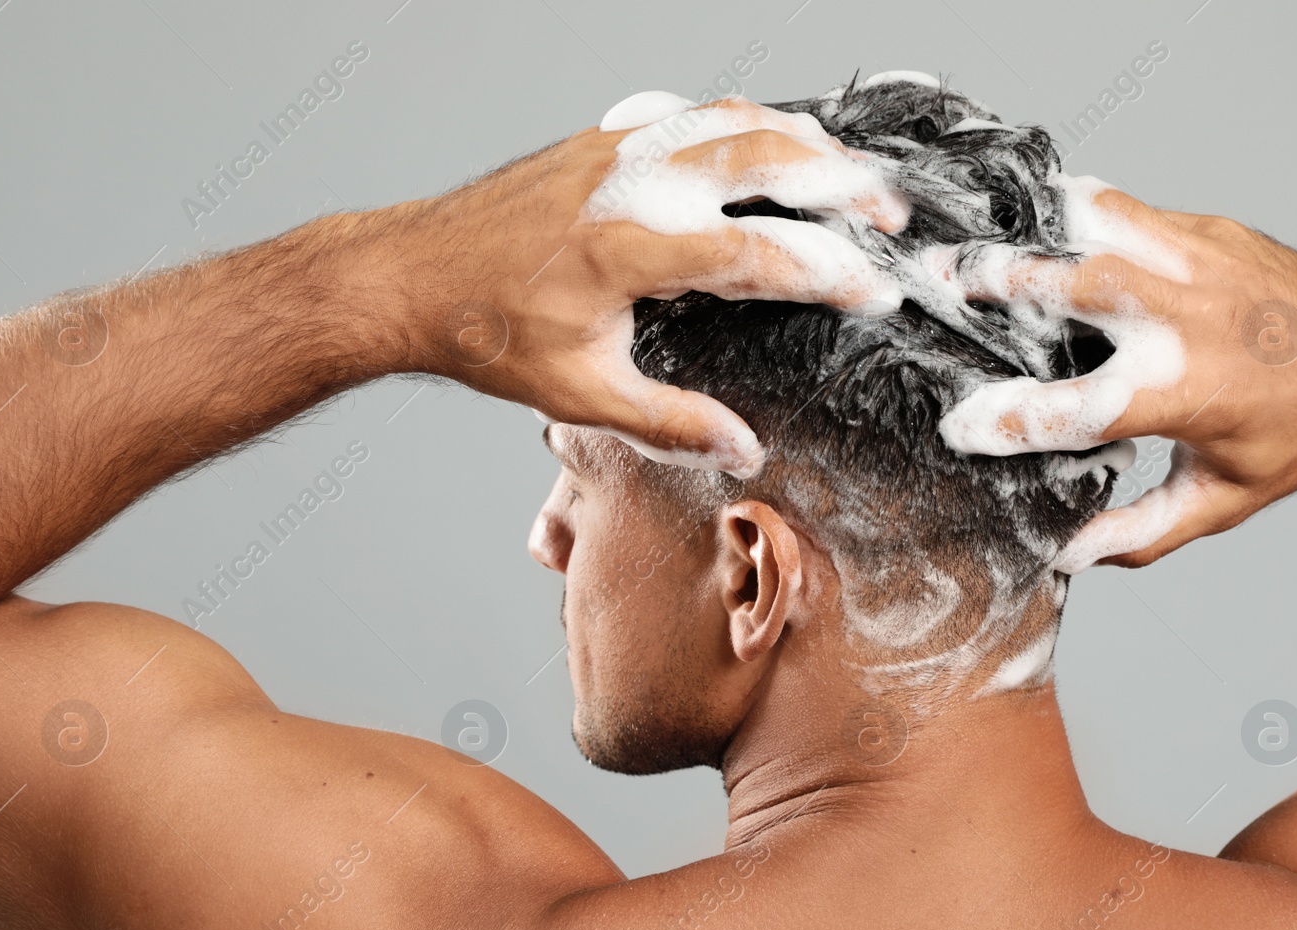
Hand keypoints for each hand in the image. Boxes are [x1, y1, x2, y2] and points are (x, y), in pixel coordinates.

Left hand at [396, 94, 908, 476]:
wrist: (410, 276)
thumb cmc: (487, 334)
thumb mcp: (583, 396)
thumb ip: (671, 422)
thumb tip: (741, 450)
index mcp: (635, 251)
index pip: (761, 255)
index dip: (830, 274)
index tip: (875, 291)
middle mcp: (632, 185)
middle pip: (765, 159)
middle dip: (840, 182)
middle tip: (886, 211)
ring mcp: (614, 150)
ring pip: (730, 119)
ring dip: (797, 137)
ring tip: (844, 165)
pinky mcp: (597, 138)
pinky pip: (685, 111)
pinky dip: (736, 121)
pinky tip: (756, 138)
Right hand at [938, 187, 1296, 570]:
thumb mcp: (1220, 499)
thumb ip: (1138, 530)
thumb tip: (1066, 551)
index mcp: (1185, 395)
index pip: (1076, 410)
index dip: (1008, 421)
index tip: (961, 427)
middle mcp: (1191, 323)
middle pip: (1076, 288)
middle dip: (1000, 281)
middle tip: (942, 274)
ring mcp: (1203, 266)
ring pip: (1102, 226)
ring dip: (1036, 230)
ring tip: (982, 228)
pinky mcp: (1212, 232)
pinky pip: (1131, 212)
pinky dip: (1080, 215)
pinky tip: (1044, 221)